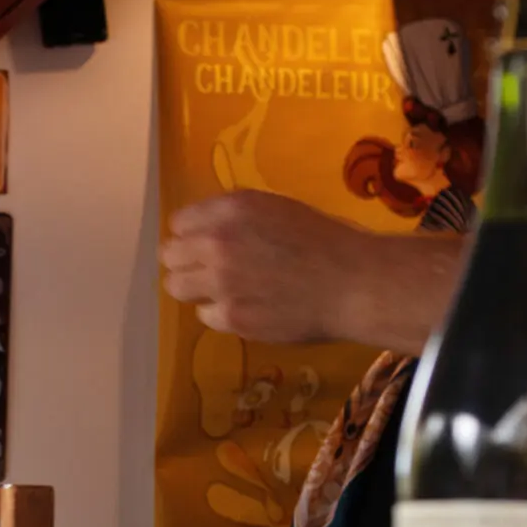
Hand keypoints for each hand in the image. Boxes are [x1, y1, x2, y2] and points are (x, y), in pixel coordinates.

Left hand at [161, 191, 460, 350]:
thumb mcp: (277, 209)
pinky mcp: (231, 317)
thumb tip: (204, 230)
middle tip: (209, 269)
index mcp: (232, 209)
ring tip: (224, 290)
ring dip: (196, 288)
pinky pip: (205, 315)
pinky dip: (222, 313)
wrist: (357, 283)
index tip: (205, 243)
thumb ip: (235, 217)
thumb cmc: (327, 240)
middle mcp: (218, 243)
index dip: (192, 234)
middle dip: (186, 261)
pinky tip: (248, 308)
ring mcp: (221, 283)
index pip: (179, 223)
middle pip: (169, 255)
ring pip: (177, 287)